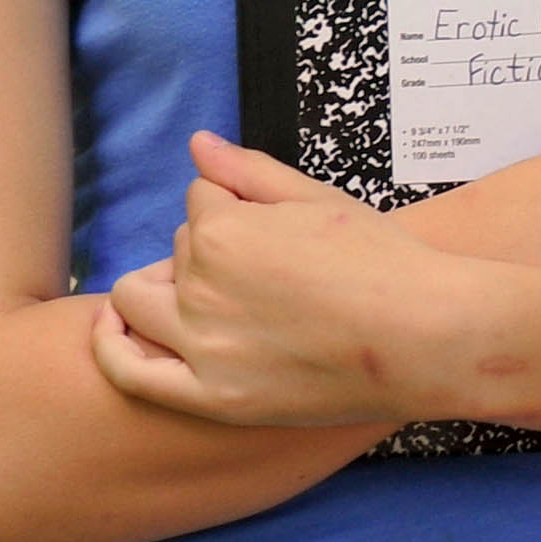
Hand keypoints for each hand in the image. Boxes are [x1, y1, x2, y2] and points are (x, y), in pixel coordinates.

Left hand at [93, 139, 475, 428]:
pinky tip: (112, 331)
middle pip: (175, 252)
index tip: (275, 234)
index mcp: (222, 229)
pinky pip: (131, 373)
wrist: (429, 338)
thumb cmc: (383, 263)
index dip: (236, 210)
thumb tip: (197, 144)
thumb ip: (247, 171)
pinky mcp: (211, 397)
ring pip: (141, 301)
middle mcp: (200, 285)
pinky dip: (111, 348)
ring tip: (203, 298)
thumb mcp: (315, 198)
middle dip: (206, 251)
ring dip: (161, 289)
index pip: (199, 202)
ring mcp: (202, 346)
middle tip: (264, 274)